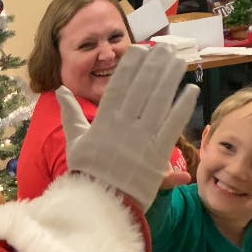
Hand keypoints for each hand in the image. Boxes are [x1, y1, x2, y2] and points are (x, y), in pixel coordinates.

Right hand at [57, 45, 200, 211]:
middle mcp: (124, 124)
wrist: (100, 204)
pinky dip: (183, 106)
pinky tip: (191, 89)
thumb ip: (70, 113)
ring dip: (171, 78)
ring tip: (180, 60)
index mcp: (103, 121)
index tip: (139, 49)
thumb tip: (59, 90)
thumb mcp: (74, 141)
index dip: (130, 66)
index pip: (119, 86)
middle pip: (142, 87)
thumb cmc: (85, 173)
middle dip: (154, 65)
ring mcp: (142, 137)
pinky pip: (173, 124)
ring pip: (160, 100)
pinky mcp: (158, 153)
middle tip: (164, 48)